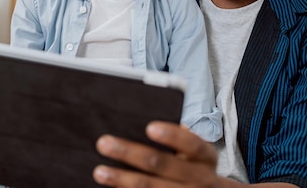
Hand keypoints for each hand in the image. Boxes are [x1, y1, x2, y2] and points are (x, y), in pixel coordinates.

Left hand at [93, 121, 220, 187]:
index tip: (150, 127)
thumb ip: (180, 139)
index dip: (172, 136)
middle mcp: (200, 179)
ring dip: (122, 179)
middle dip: (131, 153)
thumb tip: (146, 124)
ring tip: (100, 171)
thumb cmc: (197, 169)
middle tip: (104, 143)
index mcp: (206, 158)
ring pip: (151, 187)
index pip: (192, 144)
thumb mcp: (199, 155)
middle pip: (163, 164)